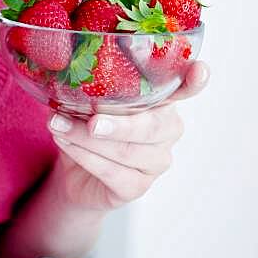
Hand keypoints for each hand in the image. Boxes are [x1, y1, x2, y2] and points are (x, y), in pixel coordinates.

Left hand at [46, 60, 209, 212]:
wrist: (75, 173)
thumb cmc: (87, 125)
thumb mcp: (88, 100)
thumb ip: (93, 86)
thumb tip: (73, 72)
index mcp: (160, 100)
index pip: (184, 89)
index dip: (193, 81)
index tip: (200, 70)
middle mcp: (167, 131)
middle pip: (152, 127)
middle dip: (119, 124)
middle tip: (91, 121)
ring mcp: (156, 162)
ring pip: (126, 151)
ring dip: (86, 138)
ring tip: (57, 124)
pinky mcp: (137, 187)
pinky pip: (112, 172)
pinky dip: (83, 155)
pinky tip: (65, 141)